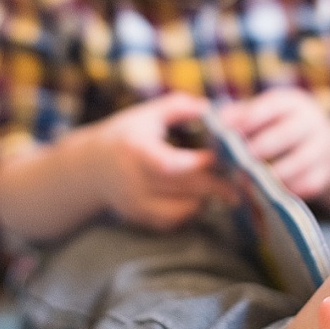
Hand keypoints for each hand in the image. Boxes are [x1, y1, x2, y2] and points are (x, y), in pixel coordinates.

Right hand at [95, 93, 236, 229]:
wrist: (90, 168)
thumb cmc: (125, 135)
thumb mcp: (147, 114)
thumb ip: (179, 107)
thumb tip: (211, 108)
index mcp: (134, 150)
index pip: (168, 164)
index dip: (198, 164)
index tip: (221, 157)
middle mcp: (132, 181)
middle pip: (182, 189)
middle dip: (215, 186)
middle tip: (238, 181)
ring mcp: (134, 204)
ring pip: (182, 210)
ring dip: (203, 199)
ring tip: (213, 186)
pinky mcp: (139, 218)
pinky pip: (173, 221)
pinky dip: (189, 210)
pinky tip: (194, 196)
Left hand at [218, 88, 329, 200]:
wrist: (316, 141)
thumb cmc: (275, 126)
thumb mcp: (261, 112)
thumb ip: (237, 116)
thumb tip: (212, 120)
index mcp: (290, 104)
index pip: (271, 106)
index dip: (249, 118)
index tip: (227, 131)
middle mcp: (309, 122)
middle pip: (288, 134)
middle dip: (263, 146)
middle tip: (242, 160)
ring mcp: (319, 148)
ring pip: (301, 161)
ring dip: (275, 173)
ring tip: (253, 182)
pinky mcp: (323, 173)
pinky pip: (309, 183)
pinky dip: (291, 189)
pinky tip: (272, 194)